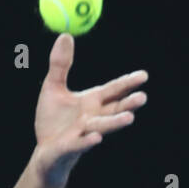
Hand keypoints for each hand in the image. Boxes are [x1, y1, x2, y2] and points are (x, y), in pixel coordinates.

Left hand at [31, 33, 147, 185]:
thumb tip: (66, 35)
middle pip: (114, 110)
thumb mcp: (53, 88)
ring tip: (129, 118)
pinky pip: (80, 144)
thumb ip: (60, 65)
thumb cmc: (52, 121)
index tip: (144, 75)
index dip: (128, 83)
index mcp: (92, 102)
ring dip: (115, 122)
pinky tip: (96, 137)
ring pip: (102, 127)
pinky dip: (88, 140)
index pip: (114, 91)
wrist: (44, 152)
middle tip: (143, 97)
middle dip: (128, 104)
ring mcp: (83, 133)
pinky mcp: (70, 147)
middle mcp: (93, 118)